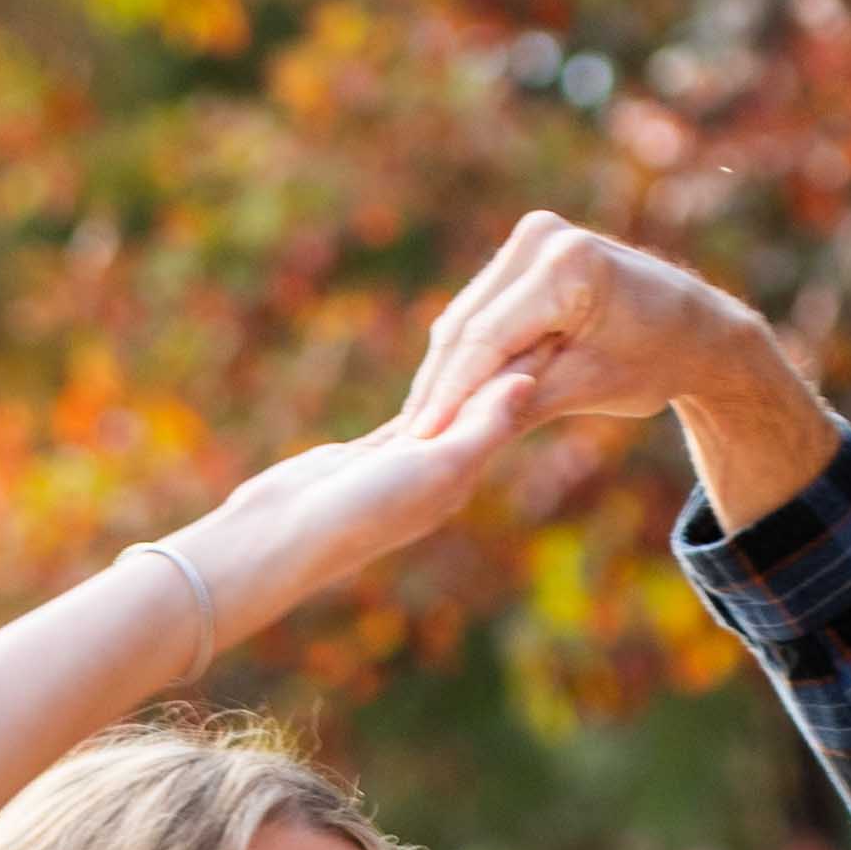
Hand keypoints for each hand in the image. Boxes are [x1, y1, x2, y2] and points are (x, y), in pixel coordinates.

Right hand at [206, 330, 561, 630]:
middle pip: (485, 402)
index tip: (568, 316)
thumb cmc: (361, 511)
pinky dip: (433, 385)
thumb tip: (529, 382)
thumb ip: (481, 427)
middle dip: (513, 358)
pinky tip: (445, 367)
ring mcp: (407, 463)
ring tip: (507, 328)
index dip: (533, 361)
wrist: (282, 542)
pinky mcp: (370, 456)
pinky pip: (414, 411)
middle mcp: (441, 468)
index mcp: (462, 471)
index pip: (507, 406)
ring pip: (451, 402)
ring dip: (477, 367)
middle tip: (546, 307)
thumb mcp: (432, 468)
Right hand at [409, 209, 836, 521]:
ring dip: (444, 369)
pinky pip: (484, 306)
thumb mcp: (589, 389)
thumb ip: (520, 404)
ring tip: (415, 424)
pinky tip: (439, 393)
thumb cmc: (655, 362)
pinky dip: (466, 349)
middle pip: (469, 323)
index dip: (451, 393)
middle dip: (439, 384)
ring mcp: (532, 236)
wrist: (693, 327)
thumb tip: (453, 437)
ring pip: (468, 315)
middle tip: (403, 441)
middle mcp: (544, 237)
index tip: (420, 439)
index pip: (489, 338)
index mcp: (570, 266)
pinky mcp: (526, 246)